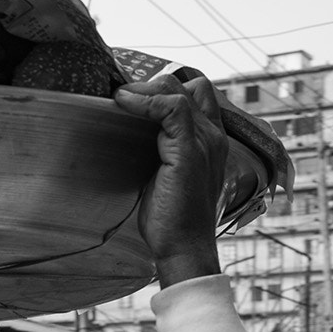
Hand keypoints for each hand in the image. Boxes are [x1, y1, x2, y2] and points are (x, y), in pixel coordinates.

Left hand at [112, 75, 228, 287]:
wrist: (184, 247)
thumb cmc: (172, 219)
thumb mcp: (165, 177)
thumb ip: (159, 153)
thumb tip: (130, 138)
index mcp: (211, 141)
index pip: (197, 94)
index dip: (166, 87)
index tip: (132, 94)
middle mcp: (213, 136)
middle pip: (188, 84)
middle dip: (151, 83)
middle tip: (121, 95)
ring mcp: (205, 141)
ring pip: (178, 90)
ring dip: (144, 88)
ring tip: (119, 97)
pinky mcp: (190, 151)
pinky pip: (171, 108)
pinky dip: (144, 100)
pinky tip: (122, 103)